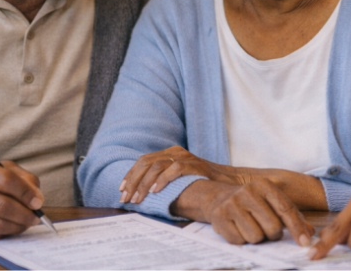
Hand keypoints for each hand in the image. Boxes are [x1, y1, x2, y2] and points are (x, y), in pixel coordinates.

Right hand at [0, 158, 43, 240]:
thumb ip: (22, 178)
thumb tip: (37, 198)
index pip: (6, 181)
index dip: (26, 193)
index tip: (39, 201)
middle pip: (2, 206)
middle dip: (25, 214)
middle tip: (36, 216)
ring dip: (17, 225)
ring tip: (26, 222)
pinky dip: (4, 232)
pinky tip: (10, 226)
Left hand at [120, 146, 248, 203]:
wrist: (228, 181)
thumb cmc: (201, 183)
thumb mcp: (179, 178)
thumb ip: (162, 179)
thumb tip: (139, 193)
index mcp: (169, 153)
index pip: (143, 161)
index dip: (130, 175)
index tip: (121, 190)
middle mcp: (175, 152)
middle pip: (146, 162)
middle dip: (132, 181)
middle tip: (125, 197)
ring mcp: (185, 157)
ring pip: (156, 166)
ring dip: (144, 183)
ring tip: (138, 198)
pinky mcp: (195, 164)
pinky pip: (174, 169)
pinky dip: (162, 180)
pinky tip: (155, 191)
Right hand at [198, 179, 314, 246]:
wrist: (218, 198)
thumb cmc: (252, 203)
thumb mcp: (272, 203)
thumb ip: (293, 216)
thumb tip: (309, 233)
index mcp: (264, 185)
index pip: (285, 209)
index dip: (296, 227)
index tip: (304, 242)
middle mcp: (248, 191)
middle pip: (273, 226)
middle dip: (273, 234)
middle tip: (267, 230)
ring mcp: (232, 203)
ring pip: (256, 236)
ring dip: (257, 238)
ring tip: (251, 226)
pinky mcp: (219, 217)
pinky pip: (239, 240)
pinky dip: (241, 239)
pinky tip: (238, 228)